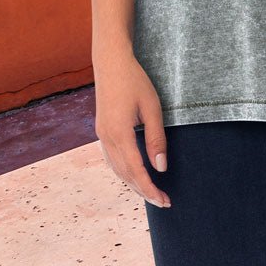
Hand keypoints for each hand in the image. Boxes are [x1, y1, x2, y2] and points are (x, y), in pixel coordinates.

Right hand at [93, 48, 171, 208]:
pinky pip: (112, 159)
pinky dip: (124, 172)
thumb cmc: (135, 81)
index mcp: (119, 133)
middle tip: (163, 202)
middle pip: (125, 174)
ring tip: (151, 192)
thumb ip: (156, 138)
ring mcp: (101, 135)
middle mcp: (106, 138)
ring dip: (133, 183)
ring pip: (117, 169)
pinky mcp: (102, 130)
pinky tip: (134, 175)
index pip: (136, 170)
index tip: (164, 200)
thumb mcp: (152, 107)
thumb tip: (161, 167)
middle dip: (144, 191)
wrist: (111, 63)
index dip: (150, 188)